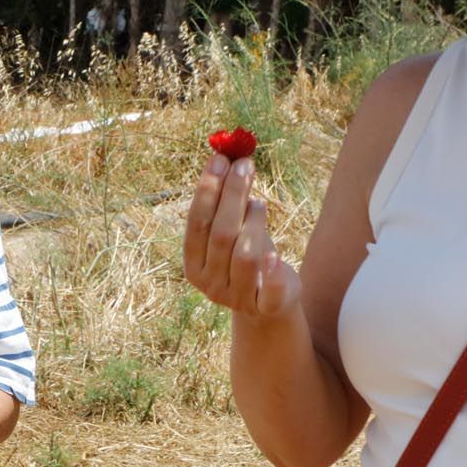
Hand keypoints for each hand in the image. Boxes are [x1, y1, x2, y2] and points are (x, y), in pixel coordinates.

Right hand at [183, 153, 300, 319]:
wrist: (267, 306)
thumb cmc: (247, 258)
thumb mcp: (235, 233)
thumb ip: (230, 205)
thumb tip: (234, 158)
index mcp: (193, 264)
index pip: (197, 223)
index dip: (207, 189)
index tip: (220, 159)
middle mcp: (210, 283)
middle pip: (220, 234)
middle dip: (232, 195)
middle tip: (245, 164)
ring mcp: (236, 298)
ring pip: (244, 255)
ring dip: (253, 222)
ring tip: (259, 203)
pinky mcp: (266, 308)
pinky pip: (268, 291)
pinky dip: (270, 272)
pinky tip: (274, 254)